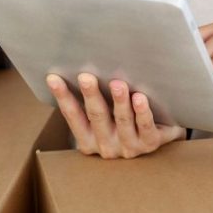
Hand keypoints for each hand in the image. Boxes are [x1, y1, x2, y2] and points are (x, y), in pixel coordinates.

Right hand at [46, 73, 184, 158]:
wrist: (158, 136)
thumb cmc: (125, 120)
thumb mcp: (105, 115)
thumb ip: (94, 99)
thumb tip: (80, 65)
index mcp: (89, 139)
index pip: (73, 116)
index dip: (63, 97)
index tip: (53, 78)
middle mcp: (106, 146)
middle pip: (97, 116)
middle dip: (91, 95)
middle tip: (86, 77)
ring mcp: (128, 147)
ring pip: (122, 121)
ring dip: (119, 101)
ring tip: (117, 84)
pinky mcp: (150, 143)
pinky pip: (145, 127)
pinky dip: (142, 112)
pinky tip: (139, 98)